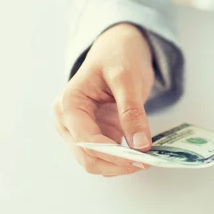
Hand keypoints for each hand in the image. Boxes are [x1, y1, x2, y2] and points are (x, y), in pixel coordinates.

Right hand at [53, 23, 153, 175]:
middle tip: (147, 162)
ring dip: (120, 165)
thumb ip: (132, 112)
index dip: (113, 155)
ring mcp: (78, 130)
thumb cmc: (118, 56)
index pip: (87, 142)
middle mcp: (66, 121)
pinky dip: (122, 159)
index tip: (141, 159)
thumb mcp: (127, 79)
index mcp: (68, 104)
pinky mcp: (94, 134)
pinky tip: (141, 154)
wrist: (119, 49)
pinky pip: (105, 156)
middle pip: (88, 158)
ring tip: (147, 157)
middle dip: (117, 164)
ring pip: (95, 162)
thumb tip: (141, 145)